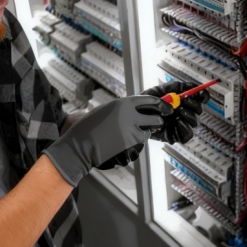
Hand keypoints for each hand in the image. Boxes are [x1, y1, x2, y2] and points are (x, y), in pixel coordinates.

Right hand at [43, 96, 171, 185]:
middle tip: (156, 122)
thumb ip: (124, 109)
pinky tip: (121, 143)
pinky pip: (139, 144)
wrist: (81, 145)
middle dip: (157, 121)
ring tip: (127, 135)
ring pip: (147, 133)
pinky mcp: (131, 146)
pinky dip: (134, 144)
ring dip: (143, 134)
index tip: (165, 107)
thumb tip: (139, 110)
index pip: (149, 101)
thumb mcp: (107, 109)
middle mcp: (131, 116)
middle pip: (155, 118)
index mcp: (124, 104)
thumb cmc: (90, 127)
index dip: (160, 104)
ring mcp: (132, 132)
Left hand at [141, 81, 209, 144]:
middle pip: (199, 110)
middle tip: (183, 101)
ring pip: (194, 122)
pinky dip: (184, 129)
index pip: (198, 97)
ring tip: (178, 113)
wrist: (134, 118)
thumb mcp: (157, 91)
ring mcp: (180, 124)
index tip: (201, 93)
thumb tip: (185, 86)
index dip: (202, 95)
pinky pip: (187, 135)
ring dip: (189, 116)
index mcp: (181, 100)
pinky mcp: (175, 135)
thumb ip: (171, 87)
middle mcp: (183, 112)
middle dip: (194, 105)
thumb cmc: (145, 104)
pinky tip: (177, 123)